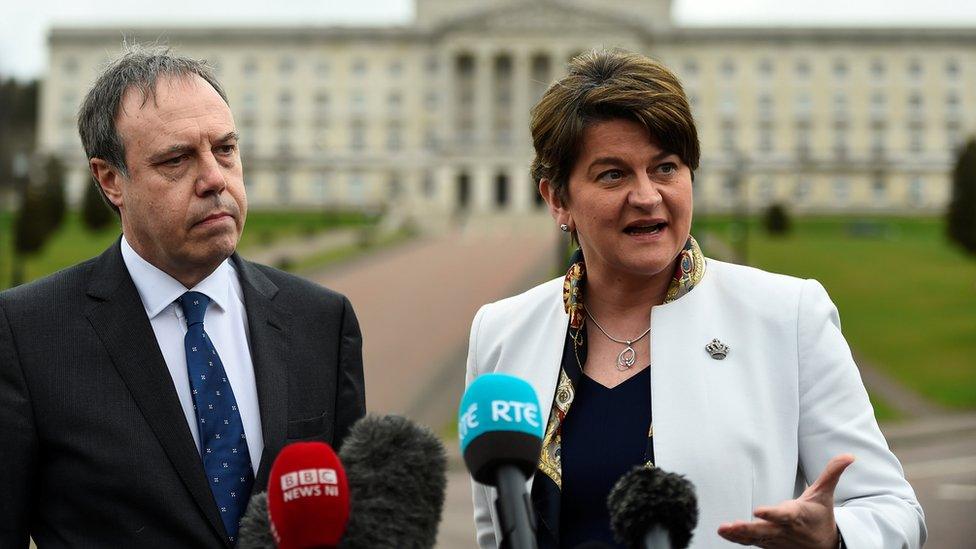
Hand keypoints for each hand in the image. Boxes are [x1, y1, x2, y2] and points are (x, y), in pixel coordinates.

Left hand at [717, 454, 854, 547]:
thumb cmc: (821, 514)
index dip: (771, 513)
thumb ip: (832, 473)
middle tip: (733, 525)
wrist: (826, 544)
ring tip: (723, 529)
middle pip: (765, 529)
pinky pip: (752, 542)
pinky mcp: (769, 543)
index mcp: (797, 515)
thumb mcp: (825, 494)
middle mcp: (785, 529)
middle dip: (749, 529)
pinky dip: (738, 539)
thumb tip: (850, 456)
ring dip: (739, 534)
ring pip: (756, 538)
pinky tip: (724, 533)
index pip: (784, 515)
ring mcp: (776, 539)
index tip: (757, 510)